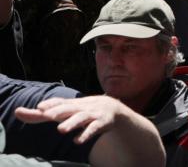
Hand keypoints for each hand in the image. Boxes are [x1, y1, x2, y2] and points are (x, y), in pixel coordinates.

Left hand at [15, 95, 134, 143]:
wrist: (112, 108)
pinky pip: (93, 129)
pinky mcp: (101, 123)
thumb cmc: (82, 110)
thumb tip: (18, 112)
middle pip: (69, 108)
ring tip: (61, 130)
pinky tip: (77, 141)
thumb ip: (44, 113)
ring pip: (81, 118)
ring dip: (72, 123)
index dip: (51, 104)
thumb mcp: (66, 110)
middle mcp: (80, 108)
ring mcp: (91, 115)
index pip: (60, 102)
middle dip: (59, 111)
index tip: (39, 107)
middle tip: (47, 115)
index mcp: (71, 104)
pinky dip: (86, 134)